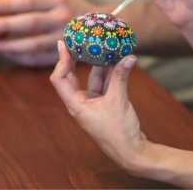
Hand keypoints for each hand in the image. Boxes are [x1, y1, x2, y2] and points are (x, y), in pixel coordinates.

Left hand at [0, 0, 92, 66]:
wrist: (101, 26)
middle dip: (8, 26)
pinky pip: (40, 59)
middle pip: (32, 23)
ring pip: (35, 45)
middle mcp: (62, 18)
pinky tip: (9, 56)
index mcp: (58, 0)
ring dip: (12, 47)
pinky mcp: (65, 56)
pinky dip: (23, 59)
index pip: (31, 1)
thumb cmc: (68, 6)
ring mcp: (64, 39)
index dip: (11, 4)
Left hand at [50, 40, 146, 168]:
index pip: (60, 78)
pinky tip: (119, 60)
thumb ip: (120, 77)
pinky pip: (106, 84)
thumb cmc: (119, 131)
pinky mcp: (106, 104)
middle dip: (76, 58)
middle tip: (79, 39)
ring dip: (99, 63)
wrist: (132, 153)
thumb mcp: (118, 101)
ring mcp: (93, 103)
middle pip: (72, 76)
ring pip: (93, 78)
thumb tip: (128, 56)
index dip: (61, 60)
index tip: (64, 43)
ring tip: (103, 45)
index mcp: (76, 104)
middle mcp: (81, 103)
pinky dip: (111, 72)